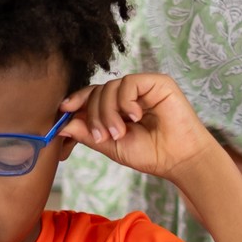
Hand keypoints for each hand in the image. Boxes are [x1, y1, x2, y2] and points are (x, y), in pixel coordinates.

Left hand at [59, 75, 215, 183]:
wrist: (178, 159)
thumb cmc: (151, 154)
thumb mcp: (111, 145)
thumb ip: (88, 133)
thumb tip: (62, 125)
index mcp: (119, 108)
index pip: (93, 96)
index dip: (77, 100)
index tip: (63, 109)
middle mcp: (131, 95)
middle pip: (98, 91)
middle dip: (95, 114)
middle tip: (103, 136)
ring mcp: (144, 87)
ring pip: (110, 87)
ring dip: (108, 112)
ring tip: (120, 132)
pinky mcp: (158, 82)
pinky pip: (129, 83)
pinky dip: (125, 102)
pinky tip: (135, 116)